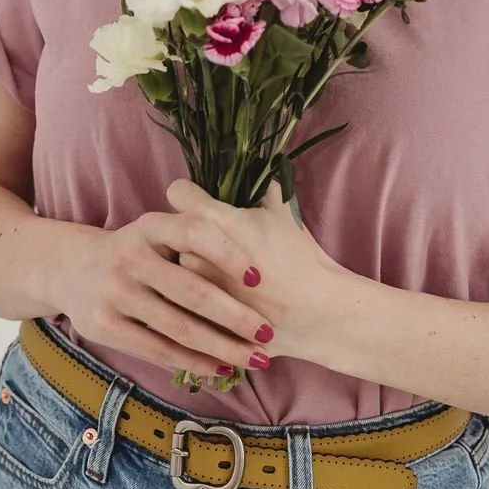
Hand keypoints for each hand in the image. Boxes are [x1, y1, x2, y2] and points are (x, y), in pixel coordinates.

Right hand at [53, 203, 280, 383]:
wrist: (70, 268)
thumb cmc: (135, 251)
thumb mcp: (156, 230)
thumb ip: (194, 235)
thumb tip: (260, 252)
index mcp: (149, 225)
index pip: (195, 233)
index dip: (229, 253)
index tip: (259, 278)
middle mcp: (130, 256)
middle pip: (193, 290)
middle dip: (236, 316)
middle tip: (269, 332)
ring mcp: (116, 293)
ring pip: (180, 327)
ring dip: (223, 347)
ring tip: (255, 358)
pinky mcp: (106, 326)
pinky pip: (159, 350)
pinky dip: (194, 362)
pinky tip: (221, 368)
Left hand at [165, 175, 343, 369]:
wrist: (315, 312)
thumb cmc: (298, 258)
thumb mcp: (282, 210)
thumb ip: (258, 184)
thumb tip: (250, 169)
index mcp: (211, 222)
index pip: (177, 192)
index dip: (191, 194)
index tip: (202, 202)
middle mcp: (192, 254)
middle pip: (173, 233)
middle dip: (190, 237)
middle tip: (217, 246)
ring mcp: (191, 292)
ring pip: (174, 270)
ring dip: (189, 270)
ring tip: (221, 278)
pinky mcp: (196, 319)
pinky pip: (182, 304)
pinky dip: (194, 302)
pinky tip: (219, 303)